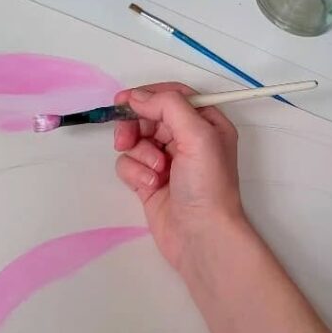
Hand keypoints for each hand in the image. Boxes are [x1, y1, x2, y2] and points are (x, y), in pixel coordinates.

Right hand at [113, 83, 246, 272]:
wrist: (202, 237)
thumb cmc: (208, 185)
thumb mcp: (198, 135)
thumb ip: (168, 106)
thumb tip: (136, 97)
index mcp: (206, 123)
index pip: (172, 96)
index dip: (148, 95)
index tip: (123, 100)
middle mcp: (187, 139)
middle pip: (148, 116)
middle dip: (136, 126)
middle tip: (127, 139)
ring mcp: (166, 161)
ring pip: (135, 140)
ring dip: (139, 153)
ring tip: (154, 171)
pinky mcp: (149, 182)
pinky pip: (128, 164)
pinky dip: (135, 174)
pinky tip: (151, 187)